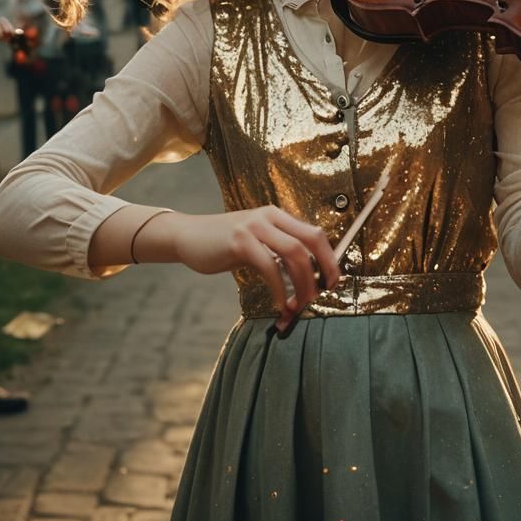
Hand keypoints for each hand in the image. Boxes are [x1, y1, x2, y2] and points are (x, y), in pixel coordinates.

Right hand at [174, 207, 341, 324]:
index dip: (329, 257)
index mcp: (277, 215)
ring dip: (302, 283)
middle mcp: (269, 216)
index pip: (314, 233)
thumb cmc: (224, 244)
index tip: (333, 280)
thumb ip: (277, 250)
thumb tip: (306, 276)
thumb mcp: (256, 240)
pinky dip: (280, 289)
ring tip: (299, 305)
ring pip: (294, 253)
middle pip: (310, 240)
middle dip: (322, 270)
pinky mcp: (240, 241)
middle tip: (321, 294)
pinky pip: (269, 267)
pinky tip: (280, 303)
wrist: (187, 236)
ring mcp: (254, 227)